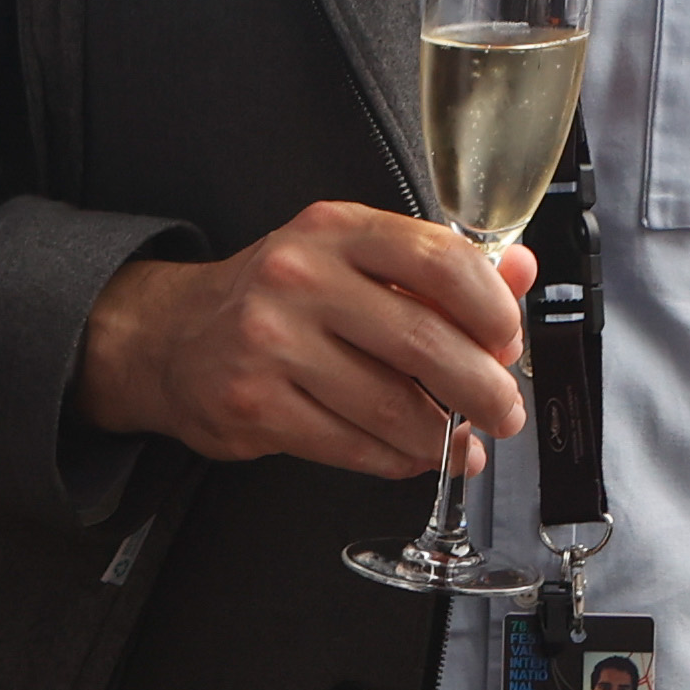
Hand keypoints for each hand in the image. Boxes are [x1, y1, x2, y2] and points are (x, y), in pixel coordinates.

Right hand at [73, 203, 537, 475]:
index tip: (509, 340)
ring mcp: (272, 343)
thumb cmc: (277, 297)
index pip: (438, 259)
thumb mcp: (350, 258)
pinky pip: (352, 444)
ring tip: (463, 443)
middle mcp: (300, 277)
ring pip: (391, 405)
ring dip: (443, 436)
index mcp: (335, 230)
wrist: (171, 337)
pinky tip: (413, 456)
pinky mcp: (255, 404)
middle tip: (505, 410)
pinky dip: (396, 459)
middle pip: (423, 340)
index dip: (492, 308)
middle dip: (482, 387)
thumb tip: (519, 272)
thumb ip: (436, 266)